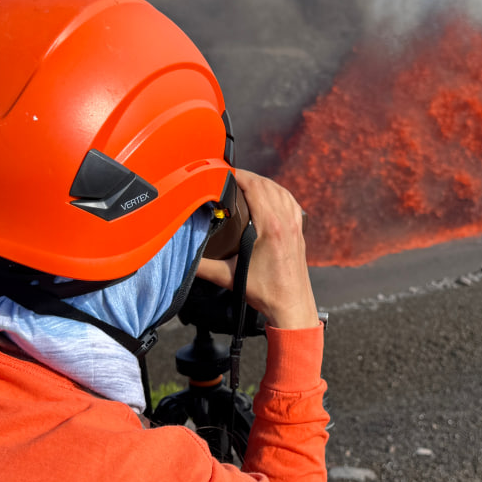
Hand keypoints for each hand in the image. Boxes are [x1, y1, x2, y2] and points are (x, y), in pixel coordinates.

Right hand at [196, 169, 320, 329]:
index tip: (222, 173)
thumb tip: (182, 255)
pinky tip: (269, 194)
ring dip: (262, 182)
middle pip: (266, 184)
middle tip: (227, 177)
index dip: (237, 175)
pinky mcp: (299, 231)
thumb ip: (202, 266)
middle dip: (246, 177)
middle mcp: (285, 221)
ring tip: (244, 183)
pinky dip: (278, 192)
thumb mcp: (228, 277)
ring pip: (280, 190)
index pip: (254, 187)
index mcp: (270, 226)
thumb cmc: (266, 293)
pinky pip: (290, 201)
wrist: (291, 307)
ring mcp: (295, 225)